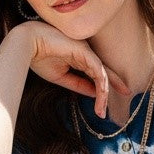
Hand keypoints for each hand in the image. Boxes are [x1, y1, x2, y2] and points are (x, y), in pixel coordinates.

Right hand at [11, 21, 128, 118]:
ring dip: (104, 93)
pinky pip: (98, 70)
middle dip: (115, 83)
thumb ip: (78, 84)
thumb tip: (94, 93)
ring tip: (102, 109)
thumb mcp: (60, 77)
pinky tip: (102, 96)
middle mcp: (85, 53)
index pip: (95, 71)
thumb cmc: (39, 56)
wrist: (26, 44)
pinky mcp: (84, 52)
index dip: (103, 84)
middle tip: (127, 92)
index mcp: (78, 57)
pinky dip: (101, 85)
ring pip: (101, 74)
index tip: (106, 100)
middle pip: (103, 71)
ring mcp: (86, 52)